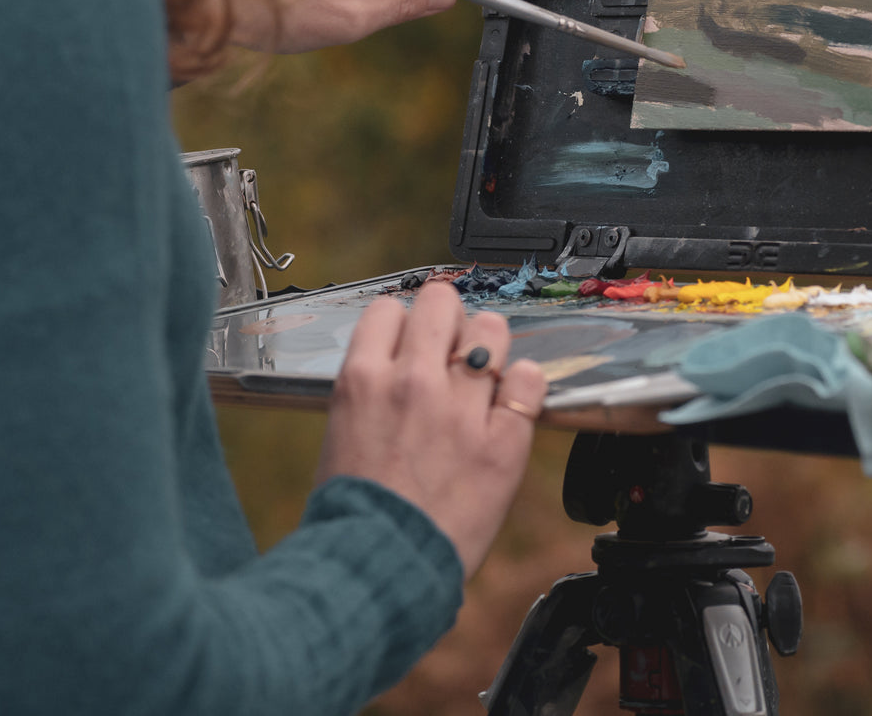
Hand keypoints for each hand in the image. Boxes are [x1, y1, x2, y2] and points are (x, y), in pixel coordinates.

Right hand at [315, 282, 547, 577]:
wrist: (377, 568)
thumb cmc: (353, 512)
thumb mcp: (342, 433)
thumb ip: (373, 391)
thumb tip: (397, 365)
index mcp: (363, 379)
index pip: (390, 309)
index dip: (405, 323)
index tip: (413, 340)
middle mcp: (411, 382)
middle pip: (442, 303)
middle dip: (449, 319)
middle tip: (452, 348)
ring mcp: (460, 410)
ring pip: (490, 330)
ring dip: (489, 346)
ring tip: (485, 374)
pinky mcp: (502, 441)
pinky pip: (529, 379)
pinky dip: (524, 383)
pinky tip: (511, 401)